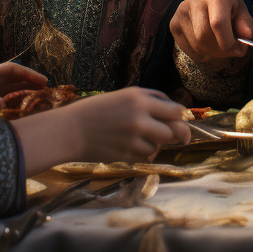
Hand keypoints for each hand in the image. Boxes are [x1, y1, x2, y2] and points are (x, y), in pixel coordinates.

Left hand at [0, 63, 46, 114]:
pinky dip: (9, 109)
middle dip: (30, 84)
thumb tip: (3, 106)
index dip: (30, 74)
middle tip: (46, 92)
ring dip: (22, 96)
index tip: (44, 81)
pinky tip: (16, 115)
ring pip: (9, 93)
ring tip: (37, 102)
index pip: (14, 71)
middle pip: (15, 81)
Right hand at [10, 87, 190, 174]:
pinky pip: (145, 156)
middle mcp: (139, 118)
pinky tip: (130, 145)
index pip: (175, 110)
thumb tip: (175, 109)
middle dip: (178, 134)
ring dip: (156, 143)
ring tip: (141, 137)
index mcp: (139, 99)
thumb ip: (150, 100)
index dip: (181, 116)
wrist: (70, 130)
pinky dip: (143, 152)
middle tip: (181, 137)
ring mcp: (132, 139)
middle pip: (174, 131)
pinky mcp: (125, 155)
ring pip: (159, 145)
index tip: (181, 119)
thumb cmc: (97, 109)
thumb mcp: (125, 95)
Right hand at [169, 0, 251, 63]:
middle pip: (204, 36)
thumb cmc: (229, 9)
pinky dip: (201, 53)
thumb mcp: (242, 12)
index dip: (228, 42)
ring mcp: (181, 11)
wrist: (209, 2)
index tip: (238, 49)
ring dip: (211, 53)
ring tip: (219, 45)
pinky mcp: (173, 23)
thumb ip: (246, 24)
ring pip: (196, 45)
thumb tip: (246, 35)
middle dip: (220, 50)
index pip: (218, 22)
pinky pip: (187, 49)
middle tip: (230, 51)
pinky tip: (207, 44)